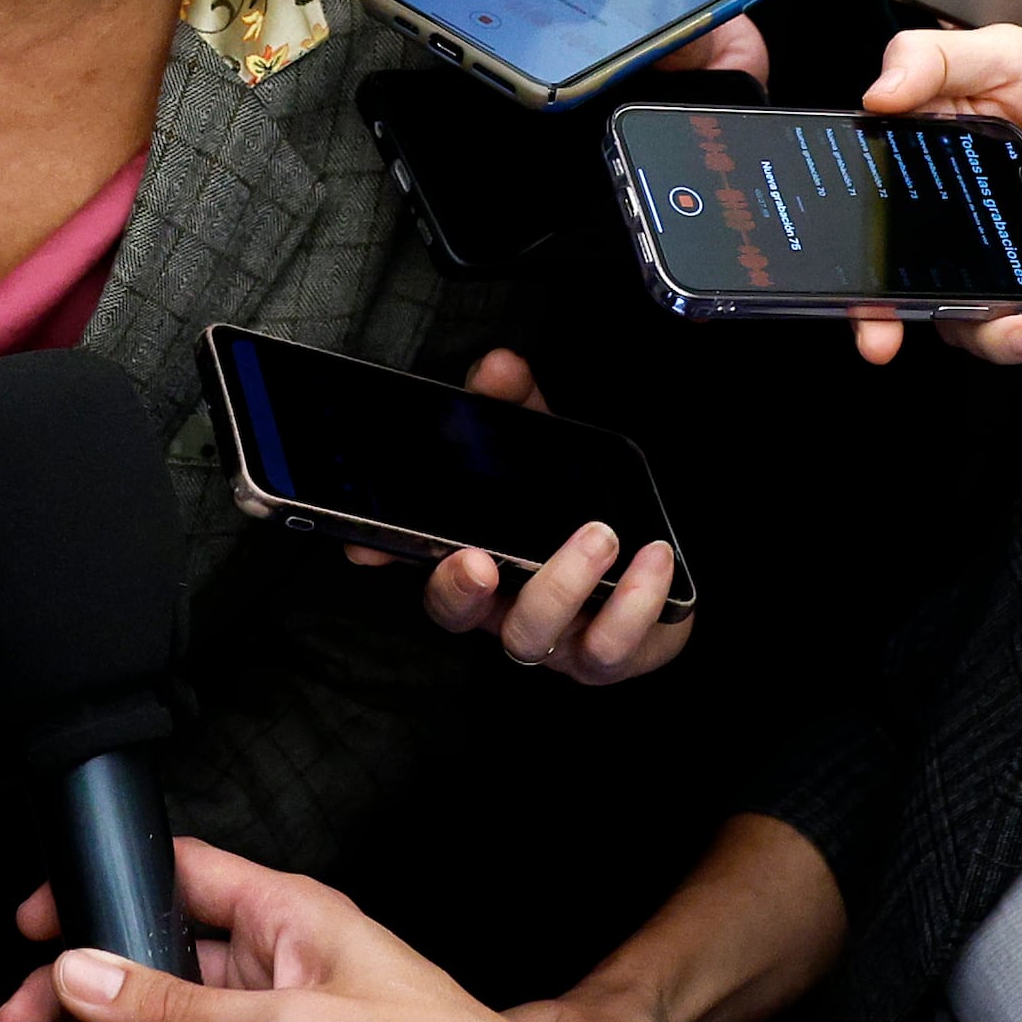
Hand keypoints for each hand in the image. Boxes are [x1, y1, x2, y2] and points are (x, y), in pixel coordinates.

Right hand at [392, 354, 688, 685]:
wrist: (657, 563)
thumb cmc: (582, 512)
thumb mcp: (546, 450)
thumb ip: (518, 407)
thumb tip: (500, 367)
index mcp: (475, 558)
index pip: (415, 558)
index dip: (384, 556)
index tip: (365, 549)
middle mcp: (502, 606)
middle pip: (457, 613)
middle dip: (459, 589)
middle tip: (480, 557)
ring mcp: (551, 638)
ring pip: (531, 635)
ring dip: (560, 584)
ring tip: (599, 534)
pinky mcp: (608, 655)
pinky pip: (611, 646)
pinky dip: (634, 602)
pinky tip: (652, 557)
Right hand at [855, 23, 1021, 357]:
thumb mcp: (1000, 54)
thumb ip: (930, 60)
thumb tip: (877, 93)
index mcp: (923, 173)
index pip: (869, 226)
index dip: (849, 271)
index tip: (849, 300)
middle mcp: (955, 230)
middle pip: (910, 294)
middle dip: (894, 326)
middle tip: (886, 341)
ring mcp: (1006, 264)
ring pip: (984, 324)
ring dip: (1005, 338)